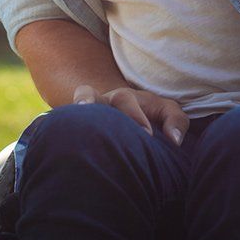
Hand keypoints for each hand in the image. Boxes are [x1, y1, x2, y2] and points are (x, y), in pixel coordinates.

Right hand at [72, 84, 188, 145]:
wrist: (131, 122)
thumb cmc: (152, 116)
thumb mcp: (168, 113)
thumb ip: (176, 121)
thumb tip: (174, 141)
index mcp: (124, 98)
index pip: (124, 100)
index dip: (134, 115)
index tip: (146, 135)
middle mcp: (101, 103)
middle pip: (90, 94)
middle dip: (92, 103)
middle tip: (95, 118)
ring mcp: (87, 115)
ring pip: (74, 106)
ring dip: (73, 113)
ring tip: (71, 124)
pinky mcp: (78, 129)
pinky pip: (67, 126)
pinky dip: (64, 131)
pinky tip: (63, 145)